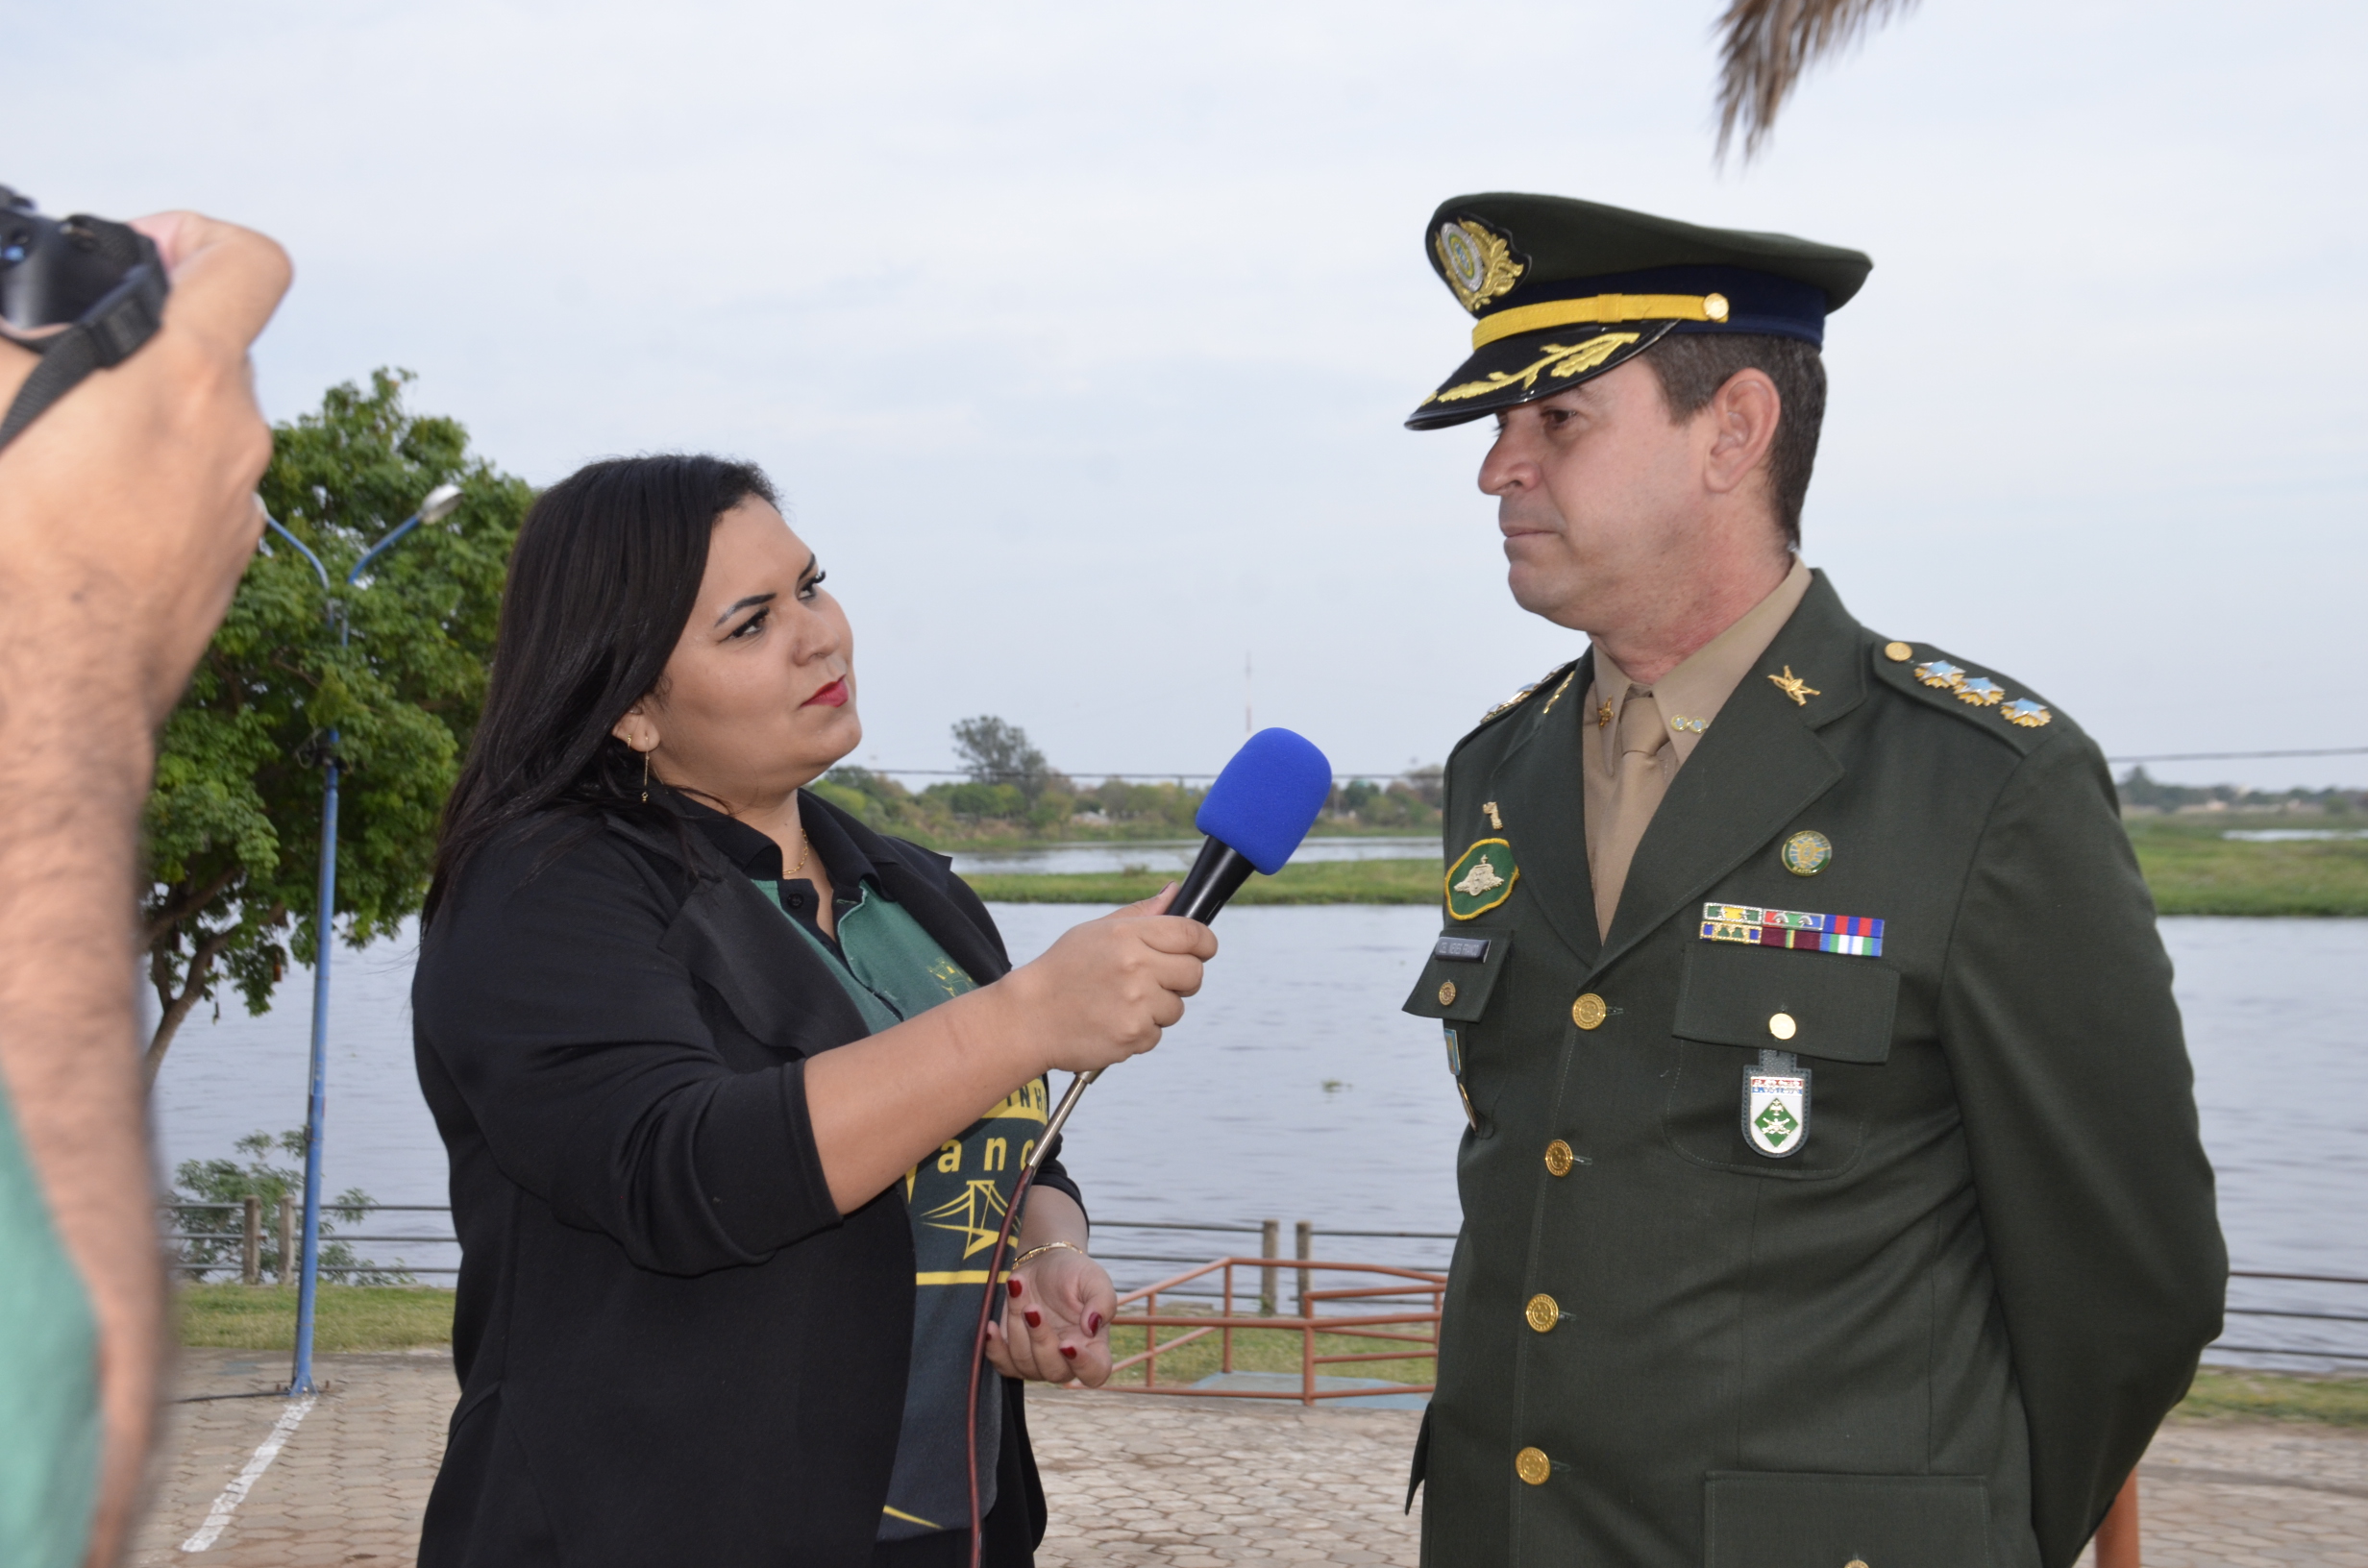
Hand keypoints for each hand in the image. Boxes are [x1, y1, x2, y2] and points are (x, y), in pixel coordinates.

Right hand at [0, 209, 291, 723]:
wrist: (54, 688)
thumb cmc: (22, 550)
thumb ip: (12, 341)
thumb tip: (19, 328)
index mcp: (191, 380)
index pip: (248, 262)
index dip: (193, 237)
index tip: (133, 253)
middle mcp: (236, 440)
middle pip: (209, 351)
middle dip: (137, 343)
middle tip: (57, 359)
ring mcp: (237, 510)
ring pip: (196, 430)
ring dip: (135, 419)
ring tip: (51, 443)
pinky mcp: (222, 568)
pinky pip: (190, 497)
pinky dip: (145, 484)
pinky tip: (76, 510)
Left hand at [985, 1246, 1117, 1387]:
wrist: (1043, 1262)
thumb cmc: (1074, 1273)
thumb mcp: (1094, 1279)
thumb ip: (1103, 1301)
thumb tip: (1091, 1328)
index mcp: (1093, 1346)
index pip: (1095, 1373)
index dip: (1083, 1366)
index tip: (1067, 1343)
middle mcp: (1065, 1361)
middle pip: (1054, 1371)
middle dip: (1040, 1338)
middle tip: (1032, 1308)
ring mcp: (1037, 1361)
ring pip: (1024, 1362)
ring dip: (1016, 1326)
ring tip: (1017, 1290)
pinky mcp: (1011, 1355)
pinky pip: (1002, 1363)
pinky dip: (994, 1347)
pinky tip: (990, 1327)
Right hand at [994, 886, 1217, 1076]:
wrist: (1028, 1017)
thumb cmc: (1062, 970)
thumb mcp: (1096, 931)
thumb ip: (1141, 913)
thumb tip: (1174, 893)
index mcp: (1127, 935)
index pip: (1192, 934)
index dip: (1204, 943)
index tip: (1202, 950)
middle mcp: (1135, 967)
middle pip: (1195, 973)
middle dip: (1183, 978)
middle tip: (1157, 980)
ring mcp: (1136, 1004)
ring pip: (1177, 1008)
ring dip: (1158, 1008)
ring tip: (1122, 1003)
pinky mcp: (1132, 1036)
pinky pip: (1157, 1034)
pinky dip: (1141, 1031)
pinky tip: (1112, 1021)